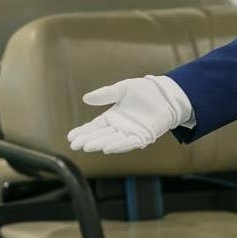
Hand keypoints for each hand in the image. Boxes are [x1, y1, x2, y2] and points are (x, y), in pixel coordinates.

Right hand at [66, 75, 190, 153]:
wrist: (166, 94)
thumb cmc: (144, 91)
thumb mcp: (122, 89)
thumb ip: (105, 94)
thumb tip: (85, 98)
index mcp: (112, 117)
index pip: (94, 127)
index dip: (82, 132)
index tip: (70, 137)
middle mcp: (119, 128)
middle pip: (100, 136)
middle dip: (87, 140)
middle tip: (75, 145)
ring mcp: (131, 133)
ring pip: (112, 141)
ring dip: (100, 144)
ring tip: (87, 147)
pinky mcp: (143, 137)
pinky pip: (129, 143)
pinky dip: (118, 145)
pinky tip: (107, 148)